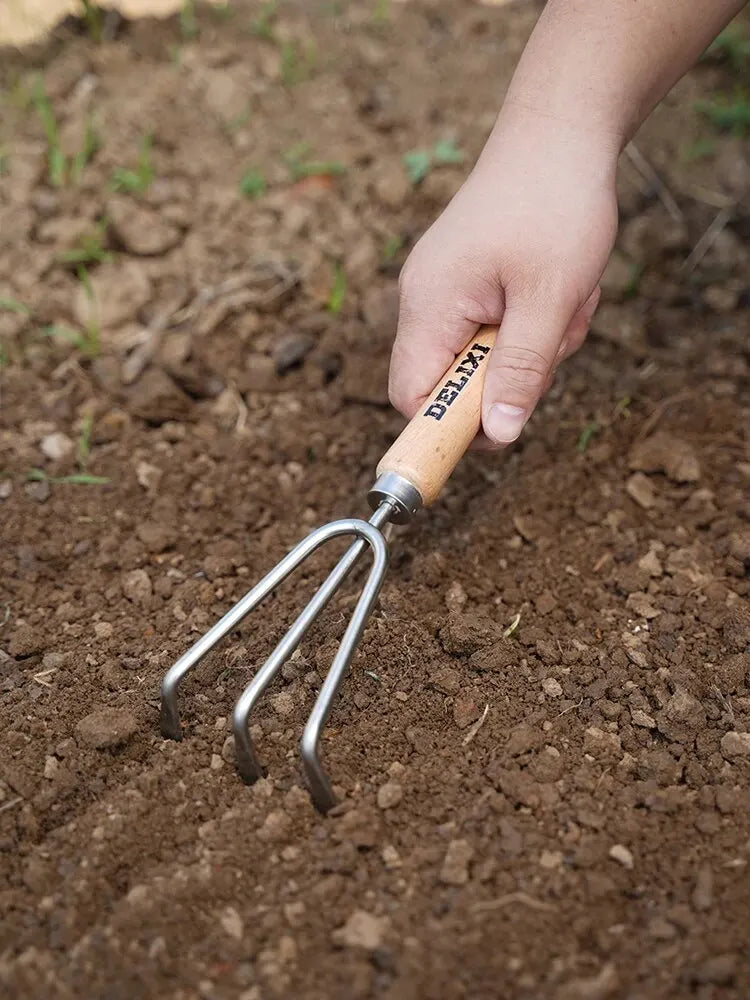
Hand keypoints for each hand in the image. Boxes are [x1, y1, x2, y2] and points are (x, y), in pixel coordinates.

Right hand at [389, 106, 619, 446]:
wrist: (560, 132)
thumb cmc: (555, 205)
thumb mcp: (550, 299)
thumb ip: (521, 371)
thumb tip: (497, 437)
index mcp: (429, 305)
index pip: (411, 396)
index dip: (447, 426)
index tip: (500, 428)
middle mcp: (424, 300)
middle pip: (451, 383)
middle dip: (510, 376)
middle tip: (552, 338)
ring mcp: (445, 290)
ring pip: (482, 358)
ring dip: (530, 347)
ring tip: (562, 301)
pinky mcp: (468, 282)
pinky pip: (494, 329)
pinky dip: (531, 323)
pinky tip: (555, 290)